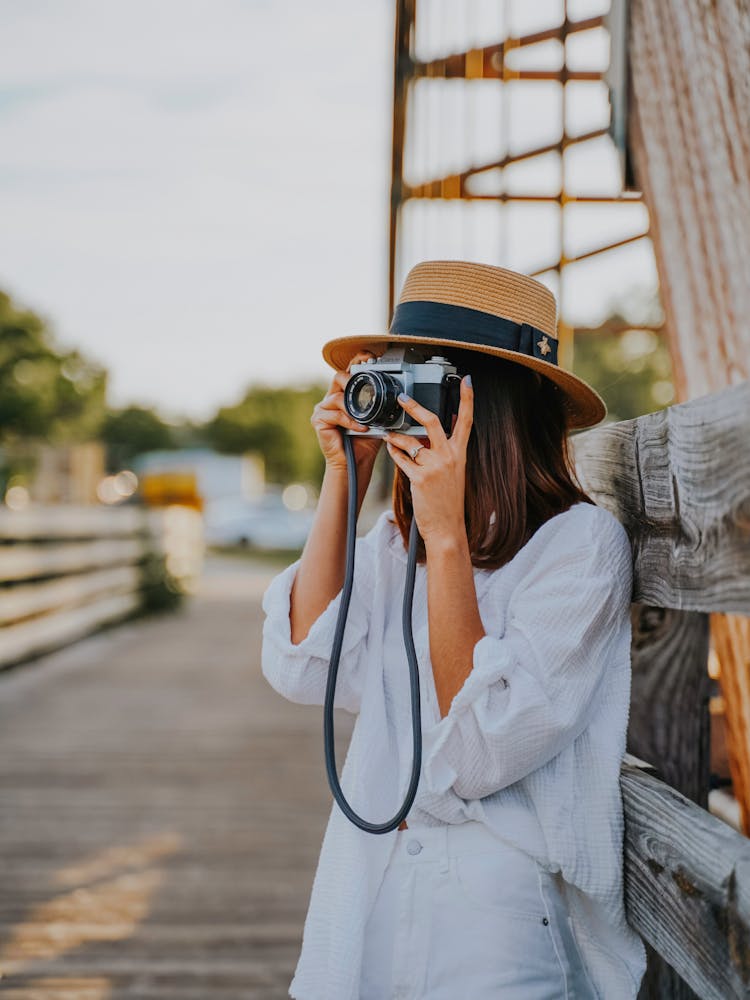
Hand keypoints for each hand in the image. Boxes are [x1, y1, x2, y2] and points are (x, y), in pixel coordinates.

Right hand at [311, 351, 382, 474]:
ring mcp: (322, 409)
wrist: (355, 462)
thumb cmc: (364, 441)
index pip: (348, 372)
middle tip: (365, 384)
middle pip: (338, 378)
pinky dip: (350, 421)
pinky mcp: (318, 420)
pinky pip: (335, 414)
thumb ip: (379, 404)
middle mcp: (331, 399)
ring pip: (338, 397)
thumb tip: (397, 392)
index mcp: (344, 395)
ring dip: (354, 409)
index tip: (369, 356)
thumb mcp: (376, 418)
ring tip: (366, 420)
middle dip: (352, 379)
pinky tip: (360, 428)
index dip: (356, 361)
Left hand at [385, 375, 473, 544]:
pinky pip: (402, 458)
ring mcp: (434, 467)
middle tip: (402, 398)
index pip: (467, 421)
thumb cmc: (448, 500)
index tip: (466, 380)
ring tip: (389, 435)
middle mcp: (449, 457)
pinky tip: (390, 449)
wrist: (446, 527)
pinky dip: (394, 452)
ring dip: (396, 437)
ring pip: (410, 441)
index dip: (467, 399)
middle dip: (415, 407)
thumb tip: (443, 427)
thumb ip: (447, 450)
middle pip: (433, 422)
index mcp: (460, 453)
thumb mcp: (454, 471)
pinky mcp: (419, 478)